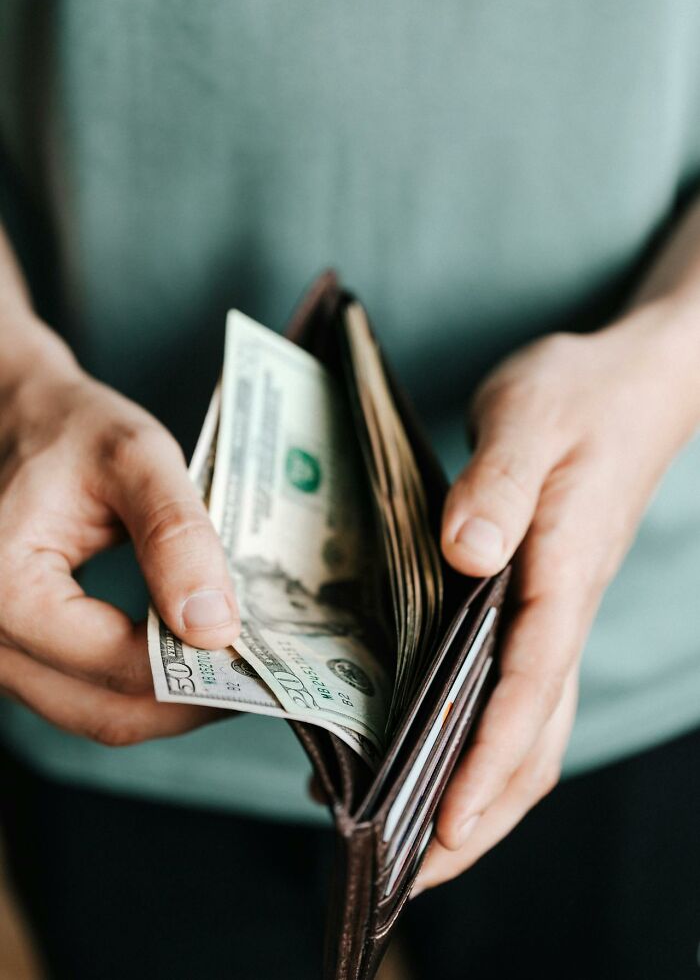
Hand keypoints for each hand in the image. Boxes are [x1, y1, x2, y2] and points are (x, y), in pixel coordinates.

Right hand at [0, 334, 238, 745]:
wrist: (17, 419)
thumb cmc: (69, 428)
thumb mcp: (134, 457)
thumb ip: (176, 536)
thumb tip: (214, 627)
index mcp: (4, 587)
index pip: (116, 663)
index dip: (194, 672)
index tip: (259, 658)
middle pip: (104, 711)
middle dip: (189, 702)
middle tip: (261, 678)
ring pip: (94, 713)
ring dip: (168, 702)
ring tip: (231, 669)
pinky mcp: (17, 653)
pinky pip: (82, 693)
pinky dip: (139, 686)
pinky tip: (186, 658)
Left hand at [413, 302, 699, 892]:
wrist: (630, 380)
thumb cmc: (580, 394)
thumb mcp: (531, 417)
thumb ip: (498, 483)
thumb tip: (467, 553)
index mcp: (564, 573)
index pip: (530, 686)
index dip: (488, 761)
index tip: (442, 826)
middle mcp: (564, 608)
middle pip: (536, 737)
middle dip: (482, 811)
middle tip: (413, 872)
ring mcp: (557, 610)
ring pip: (532, 725)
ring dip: (484, 789)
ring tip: (416, 839)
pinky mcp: (541, 599)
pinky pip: (519, 690)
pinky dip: (482, 737)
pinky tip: (435, 746)